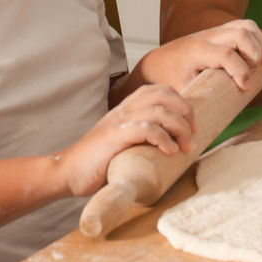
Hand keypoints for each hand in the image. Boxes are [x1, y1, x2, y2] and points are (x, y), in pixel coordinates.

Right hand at [56, 84, 193, 195]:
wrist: (67, 172)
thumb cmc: (98, 161)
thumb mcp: (123, 141)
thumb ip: (142, 136)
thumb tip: (173, 144)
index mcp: (127, 107)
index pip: (161, 90)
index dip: (181, 102)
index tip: (192, 124)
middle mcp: (124, 109)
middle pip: (164, 95)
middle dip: (186, 111)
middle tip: (194, 133)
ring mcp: (119, 121)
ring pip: (160, 110)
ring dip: (180, 127)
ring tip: (186, 146)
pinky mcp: (115, 136)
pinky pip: (147, 129)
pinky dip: (164, 139)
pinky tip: (171, 151)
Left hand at [138, 18, 261, 91]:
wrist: (162, 60)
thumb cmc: (172, 76)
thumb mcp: (181, 89)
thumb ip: (197, 100)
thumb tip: (208, 123)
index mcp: (197, 52)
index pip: (226, 55)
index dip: (241, 71)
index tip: (245, 87)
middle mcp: (208, 37)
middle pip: (240, 34)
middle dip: (254, 53)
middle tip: (254, 72)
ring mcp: (217, 31)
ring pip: (245, 26)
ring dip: (258, 43)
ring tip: (261, 62)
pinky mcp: (223, 31)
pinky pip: (245, 26)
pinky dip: (257, 38)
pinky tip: (259, 55)